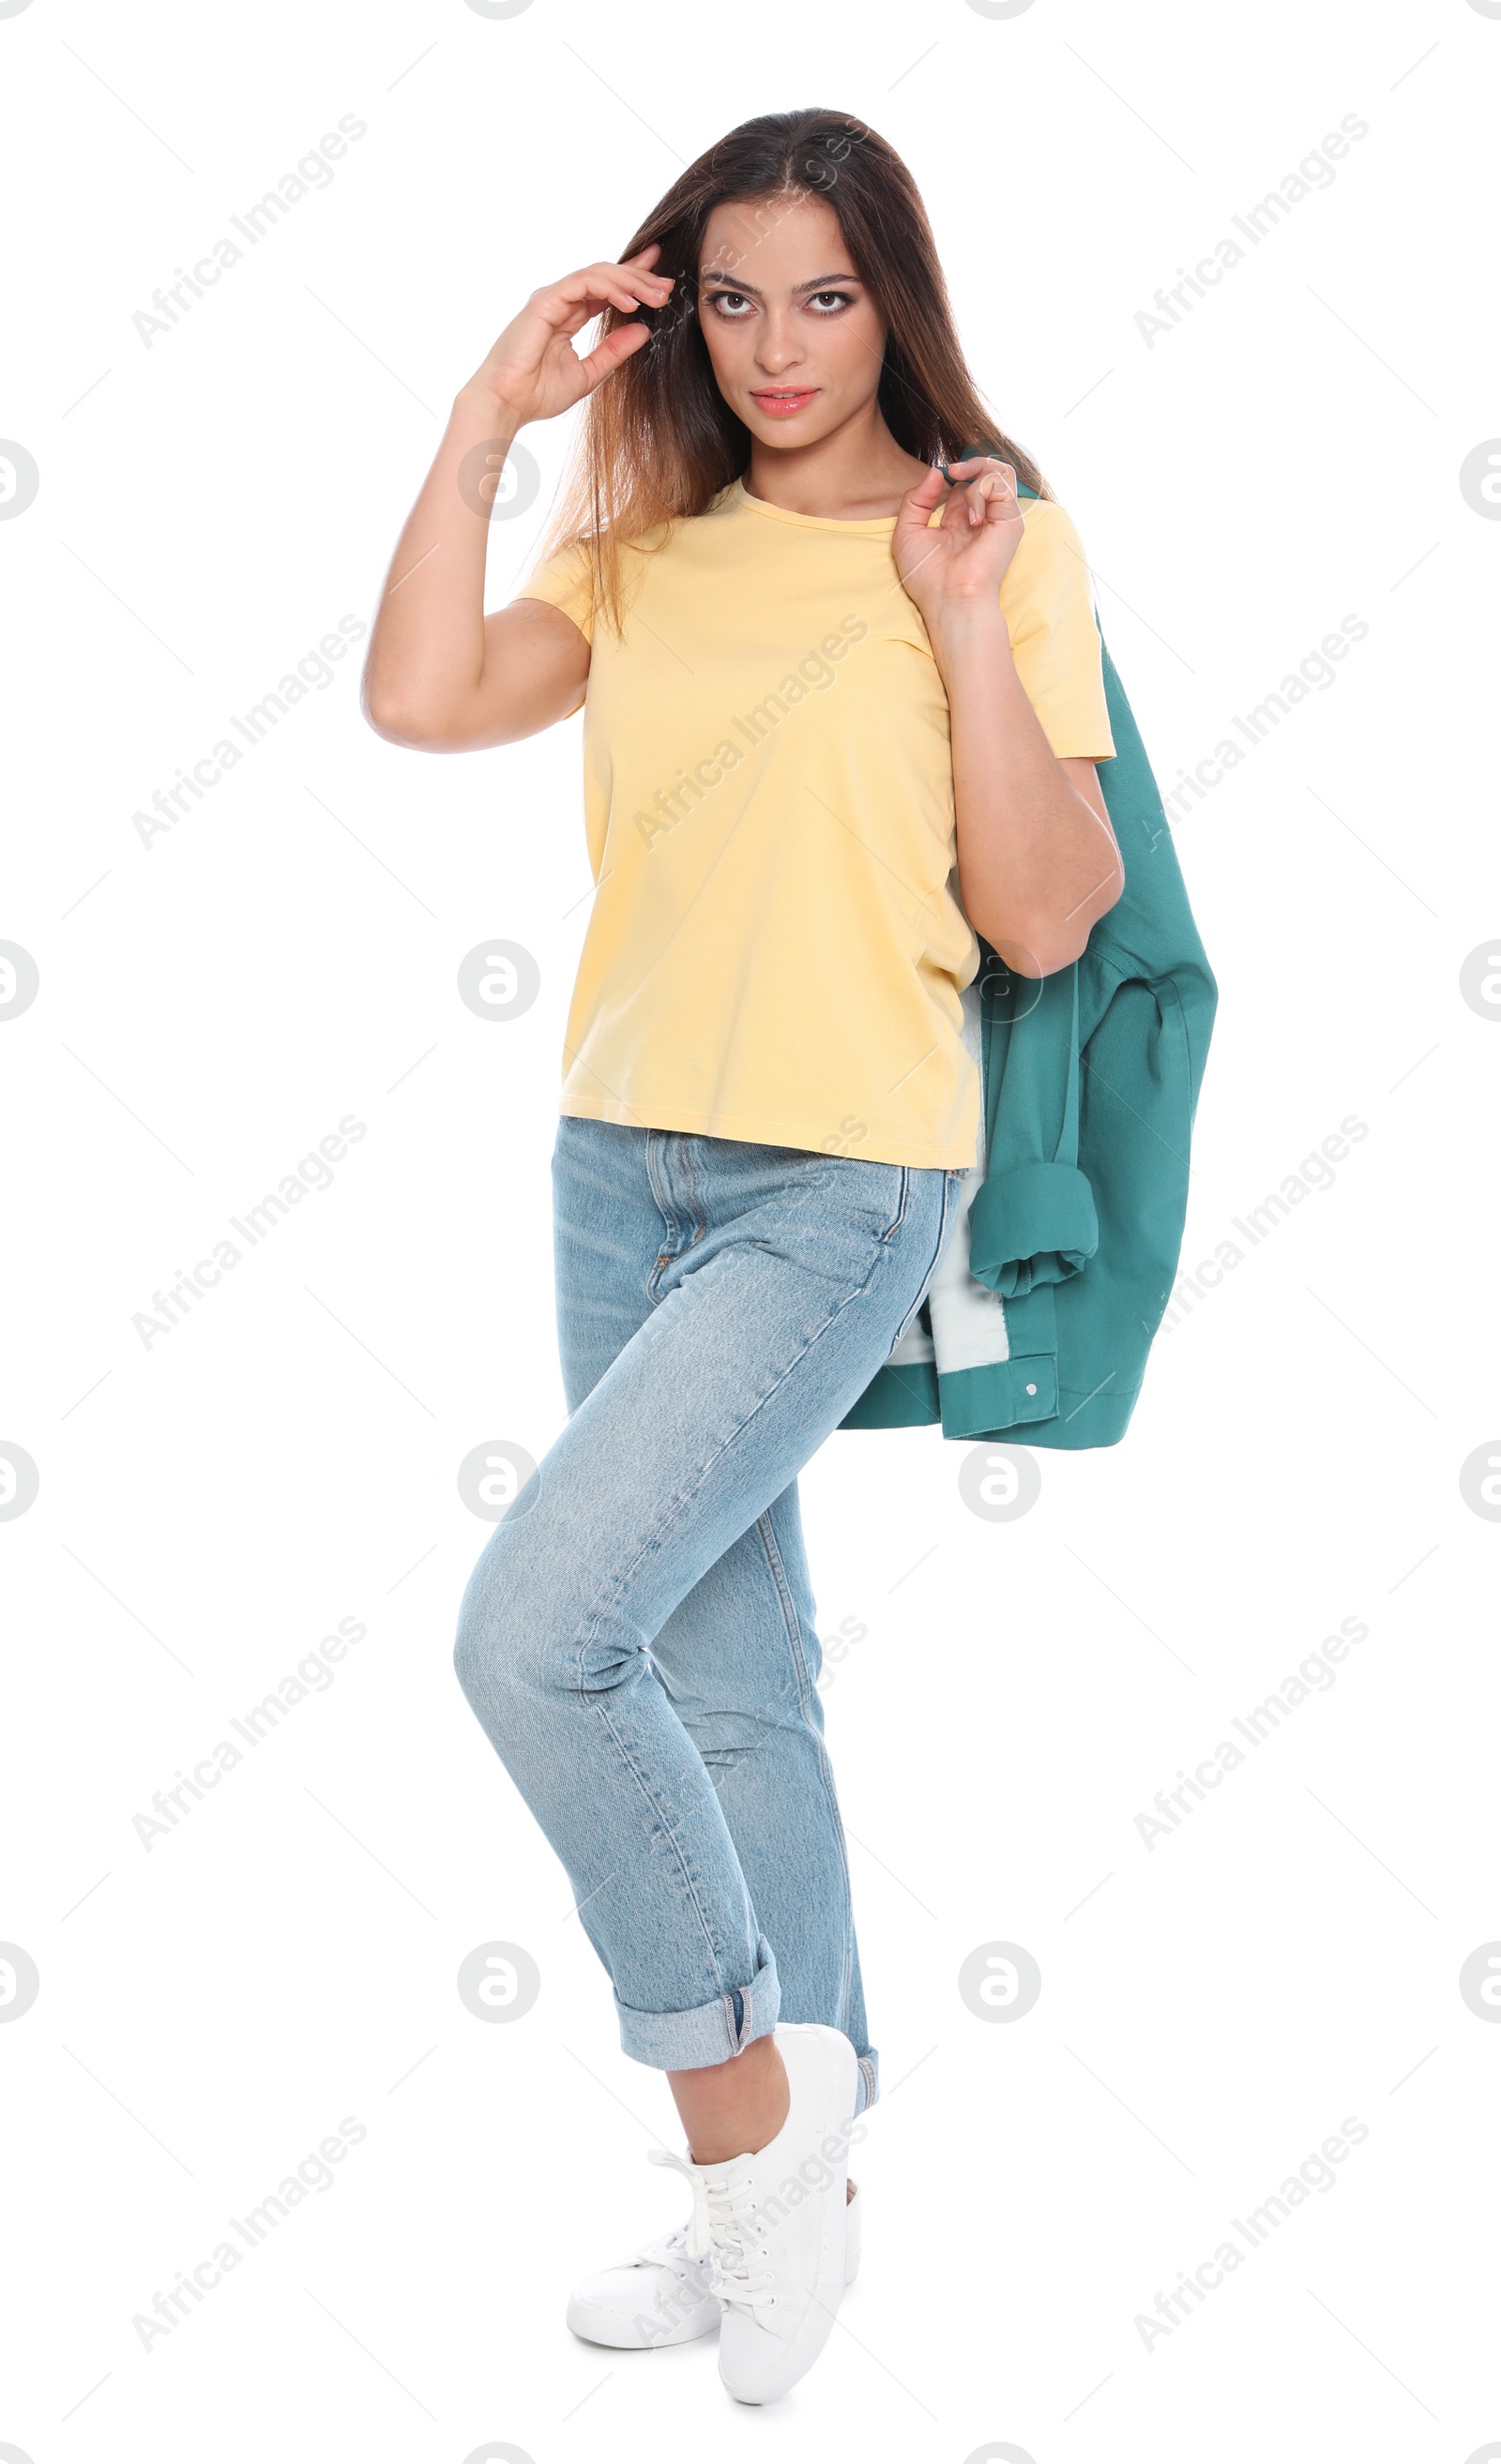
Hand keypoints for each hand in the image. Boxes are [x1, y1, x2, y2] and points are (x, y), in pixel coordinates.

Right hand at [460, 245, 673, 430]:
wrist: (506, 404)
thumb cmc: (537, 394)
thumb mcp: (589, 373)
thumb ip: (614, 351)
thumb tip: (644, 330)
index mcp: (569, 315)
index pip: (606, 289)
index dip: (634, 279)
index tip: (662, 280)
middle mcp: (561, 301)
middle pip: (606, 276)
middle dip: (639, 278)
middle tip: (668, 287)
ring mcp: (552, 298)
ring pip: (598, 274)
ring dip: (630, 281)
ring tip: (656, 295)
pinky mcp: (545, 301)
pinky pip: (584, 284)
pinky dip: (610, 289)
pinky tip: (630, 302)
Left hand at [891, 456, 1025, 630]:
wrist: (950, 597)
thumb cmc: (928, 576)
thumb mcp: (907, 532)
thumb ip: (916, 500)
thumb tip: (936, 472)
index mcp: (959, 520)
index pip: (963, 483)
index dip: (951, 473)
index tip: (939, 476)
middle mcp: (981, 516)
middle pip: (986, 471)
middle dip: (968, 464)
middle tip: (952, 472)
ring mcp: (997, 517)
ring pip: (1000, 471)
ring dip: (978, 468)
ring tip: (961, 480)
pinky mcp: (1010, 519)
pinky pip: (1001, 482)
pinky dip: (981, 490)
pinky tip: (972, 517)